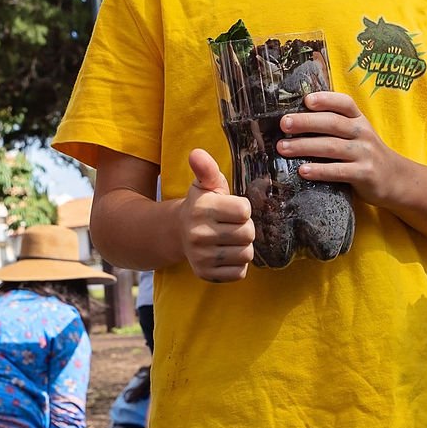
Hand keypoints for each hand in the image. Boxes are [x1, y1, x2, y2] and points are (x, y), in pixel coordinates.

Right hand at [178, 148, 254, 281]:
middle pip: (248, 233)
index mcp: (202, 209)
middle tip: (233, 225)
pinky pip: (240, 272)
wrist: (178, 233)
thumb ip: (206, 168)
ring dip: (243, 246)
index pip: (244, 210)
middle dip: (245, 228)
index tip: (231, 208)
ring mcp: (202, 257)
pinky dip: (238, 264)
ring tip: (230, 239)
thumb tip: (196, 153)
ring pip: (246, 254)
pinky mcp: (206, 274)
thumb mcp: (204, 185)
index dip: (242, 208)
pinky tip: (227, 254)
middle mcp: (199, 234)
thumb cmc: (201, 205)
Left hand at [276, 91, 411, 205]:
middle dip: (306, 122)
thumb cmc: (365, 153)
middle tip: (284, 124)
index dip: (326, 99)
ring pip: (332, 147)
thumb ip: (333, 125)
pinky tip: (303, 170)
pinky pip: (339, 171)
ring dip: (305, 146)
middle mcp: (362, 133)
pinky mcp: (365, 174)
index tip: (306, 100)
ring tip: (283, 148)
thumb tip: (294, 120)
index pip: (345, 103)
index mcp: (359, 119)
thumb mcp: (355, 134)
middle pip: (333, 123)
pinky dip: (320, 170)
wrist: (395, 179)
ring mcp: (365, 153)